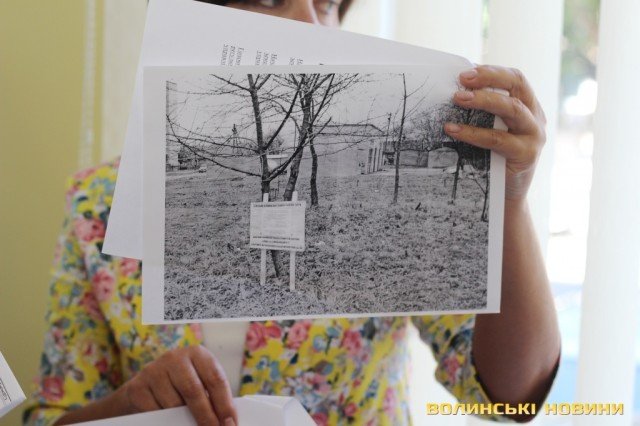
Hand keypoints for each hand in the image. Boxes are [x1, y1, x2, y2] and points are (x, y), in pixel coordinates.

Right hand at [116, 345, 236, 425]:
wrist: (145, 387)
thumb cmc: (181, 387)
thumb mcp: (199, 384)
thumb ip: (211, 398)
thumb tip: (226, 424)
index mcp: (197, 354)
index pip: (215, 379)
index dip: (225, 405)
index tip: (230, 425)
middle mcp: (175, 358)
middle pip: (194, 391)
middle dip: (207, 417)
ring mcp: (154, 370)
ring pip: (174, 405)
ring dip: (184, 422)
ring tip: (189, 425)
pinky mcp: (137, 387)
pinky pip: (155, 412)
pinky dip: (165, 423)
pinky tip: (169, 423)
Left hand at [444, 65, 546, 201]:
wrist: (505, 196)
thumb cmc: (493, 158)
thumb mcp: (490, 130)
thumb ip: (482, 112)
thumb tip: (454, 90)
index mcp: (528, 106)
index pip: (515, 78)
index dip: (492, 71)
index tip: (466, 70)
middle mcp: (535, 117)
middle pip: (518, 86)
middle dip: (489, 78)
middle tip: (462, 79)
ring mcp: (534, 136)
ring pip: (512, 109)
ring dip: (484, 100)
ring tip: (458, 98)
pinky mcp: (526, 155)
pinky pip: (498, 139)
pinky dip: (474, 132)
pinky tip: (453, 129)